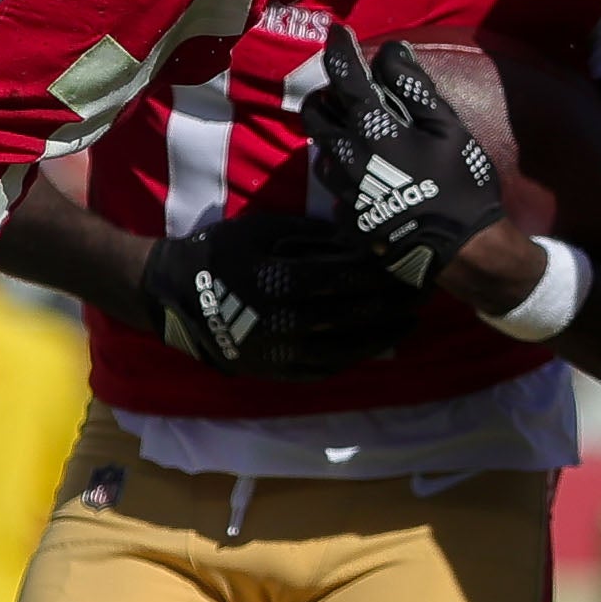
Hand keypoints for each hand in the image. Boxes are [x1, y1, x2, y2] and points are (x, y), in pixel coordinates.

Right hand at [147, 194, 422, 375]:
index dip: (383, 272)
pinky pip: (325, 369)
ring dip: (383, 335)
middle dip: (393, 302)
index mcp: (279, 281)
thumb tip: (361, 236)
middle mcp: (283, 322)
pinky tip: (376, 344)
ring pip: (345, 349)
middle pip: (353, 314)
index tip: (411, 262)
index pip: (346, 278)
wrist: (175, 297)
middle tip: (425, 291)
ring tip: (410, 320)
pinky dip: (355, 357)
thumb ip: (313, 235)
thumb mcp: (264, 229)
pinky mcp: (275, 372)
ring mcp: (279, 353)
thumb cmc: (222, 253)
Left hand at [301, 31, 505, 289]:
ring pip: (321, 152)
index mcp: (376, 130)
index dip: (340, 51)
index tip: (338, 31)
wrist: (460, 250)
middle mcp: (350, 157)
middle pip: (317, 116)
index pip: (347, 79)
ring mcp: (345, 190)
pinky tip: (362, 176)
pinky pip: (333, 188)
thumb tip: (392, 51)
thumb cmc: (461, 183)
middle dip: (322, 96)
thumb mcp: (449, 129)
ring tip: (351, 133)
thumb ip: (416, 88)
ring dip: (330, 135)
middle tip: (339, 91)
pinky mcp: (348, 219)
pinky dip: (342, 173)